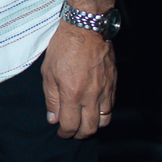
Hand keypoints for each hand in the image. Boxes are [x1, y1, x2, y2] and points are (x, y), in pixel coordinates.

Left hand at [40, 20, 115, 138]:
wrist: (86, 27)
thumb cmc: (64, 47)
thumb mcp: (48, 72)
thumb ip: (52, 99)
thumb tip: (53, 118)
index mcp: (73, 93)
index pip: (71, 125)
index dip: (65, 133)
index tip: (61, 132)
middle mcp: (92, 95)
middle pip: (90, 128)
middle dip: (80, 134)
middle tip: (72, 132)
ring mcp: (105, 89)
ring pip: (105, 119)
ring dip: (94, 125)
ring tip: (85, 122)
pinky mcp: (113, 82)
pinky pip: (111, 105)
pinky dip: (103, 112)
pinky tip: (95, 109)